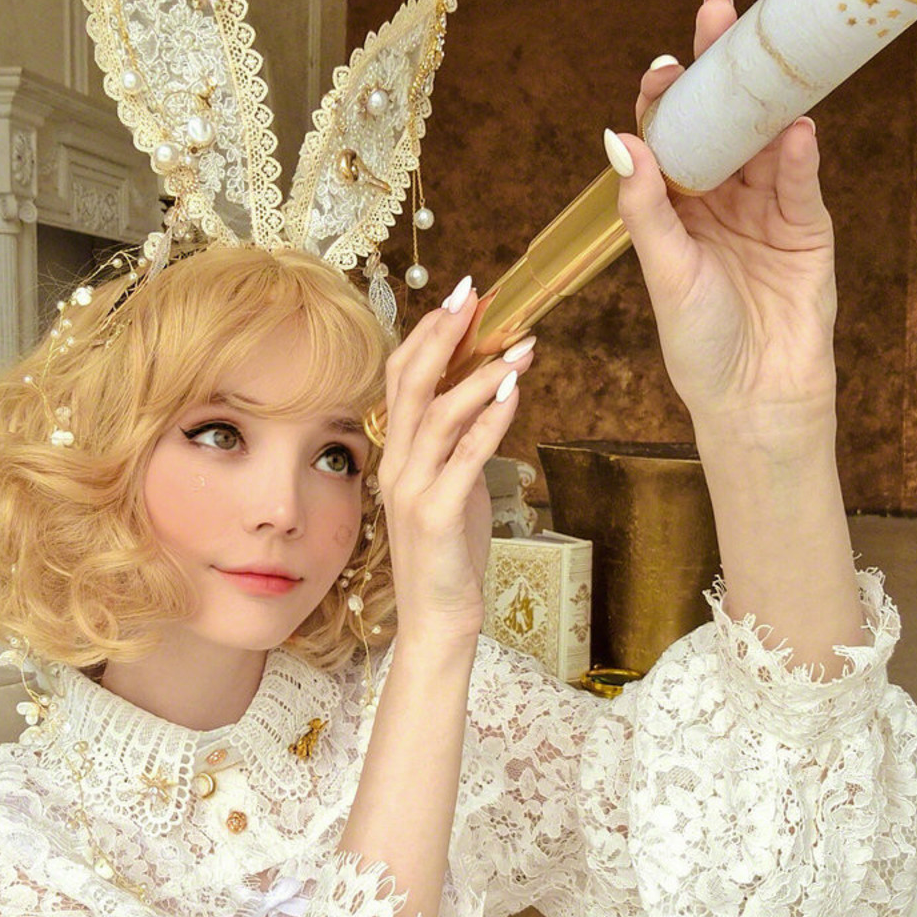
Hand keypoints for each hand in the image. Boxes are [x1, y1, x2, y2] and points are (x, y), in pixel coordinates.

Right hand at [377, 280, 534, 644]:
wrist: (438, 620)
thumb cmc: (450, 557)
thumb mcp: (454, 489)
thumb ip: (460, 446)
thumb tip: (490, 398)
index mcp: (397, 456)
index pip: (399, 379)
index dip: (427, 334)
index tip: (461, 298)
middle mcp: (396, 466)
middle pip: (408, 383)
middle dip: (443, 334)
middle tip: (476, 295)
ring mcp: (412, 491)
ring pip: (437, 414)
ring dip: (480, 373)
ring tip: (520, 347)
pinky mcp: (437, 516)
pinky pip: (465, 457)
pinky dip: (490, 419)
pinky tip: (515, 392)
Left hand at [613, 0, 837, 447]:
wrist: (754, 397)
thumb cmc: (699, 344)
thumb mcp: (664, 273)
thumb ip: (646, 209)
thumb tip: (619, 139)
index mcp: (676, 211)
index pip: (670, 140)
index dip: (666, 99)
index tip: (663, 66)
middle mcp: (720, 201)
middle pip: (720, 122)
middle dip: (718, 69)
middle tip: (717, 11)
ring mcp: (767, 209)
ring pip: (765, 140)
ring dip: (762, 97)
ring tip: (756, 55)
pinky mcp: (807, 228)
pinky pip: (802, 181)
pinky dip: (800, 155)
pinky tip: (795, 129)